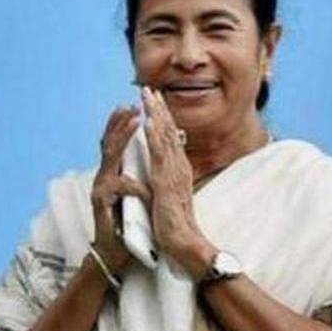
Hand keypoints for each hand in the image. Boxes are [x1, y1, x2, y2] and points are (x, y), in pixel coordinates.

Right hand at [91, 105, 150, 273]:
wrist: (116, 251)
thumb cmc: (130, 223)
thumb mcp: (140, 193)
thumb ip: (143, 174)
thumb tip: (157, 153)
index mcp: (115, 172)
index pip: (117, 142)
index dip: (123, 123)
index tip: (134, 104)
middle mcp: (104, 175)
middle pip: (109, 142)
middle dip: (121, 123)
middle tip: (132, 105)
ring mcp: (100, 187)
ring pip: (110, 156)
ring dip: (122, 138)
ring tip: (135, 123)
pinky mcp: (100, 203)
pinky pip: (117, 187)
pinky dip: (133, 185)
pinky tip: (143, 187)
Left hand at [140, 87, 215, 275]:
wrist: (184, 242)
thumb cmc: (176, 224)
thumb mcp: (172, 195)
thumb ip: (170, 180)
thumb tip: (167, 169)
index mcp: (179, 169)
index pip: (170, 138)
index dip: (162, 117)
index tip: (154, 100)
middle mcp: (179, 166)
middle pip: (169, 131)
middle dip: (158, 109)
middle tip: (148, 88)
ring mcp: (174, 173)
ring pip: (165, 137)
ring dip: (155, 115)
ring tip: (147, 96)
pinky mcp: (167, 182)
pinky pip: (159, 155)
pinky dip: (153, 136)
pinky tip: (147, 122)